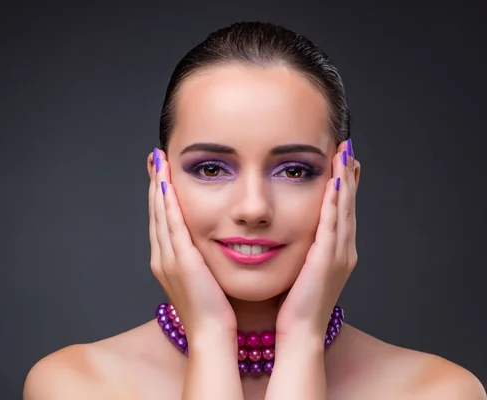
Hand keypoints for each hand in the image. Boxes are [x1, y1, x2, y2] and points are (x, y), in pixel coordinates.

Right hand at [148, 148, 236, 338]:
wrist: (212, 335)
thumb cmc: (214, 310)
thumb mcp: (203, 279)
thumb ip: (201, 259)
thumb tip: (208, 244)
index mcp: (167, 261)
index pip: (162, 220)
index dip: (159, 195)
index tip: (161, 172)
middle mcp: (162, 257)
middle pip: (156, 212)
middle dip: (154, 183)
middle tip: (154, 157)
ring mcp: (168, 258)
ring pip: (160, 214)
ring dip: (157, 185)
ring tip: (157, 160)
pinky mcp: (180, 260)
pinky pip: (171, 225)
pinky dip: (166, 203)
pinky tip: (166, 183)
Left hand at [275, 139, 358, 341]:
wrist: (299, 334)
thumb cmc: (294, 306)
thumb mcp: (300, 270)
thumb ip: (300, 250)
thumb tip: (287, 233)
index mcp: (336, 254)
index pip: (341, 212)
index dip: (344, 186)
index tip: (342, 162)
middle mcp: (343, 251)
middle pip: (347, 205)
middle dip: (349, 176)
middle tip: (348, 148)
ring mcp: (339, 256)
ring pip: (343, 210)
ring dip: (345, 181)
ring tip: (344, 154)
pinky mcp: (327, 261)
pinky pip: (332, 225)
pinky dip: (334, 202)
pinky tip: (333, 182)